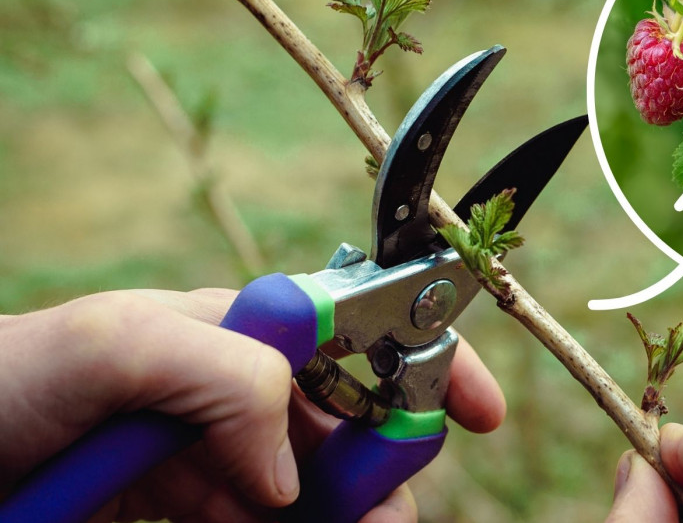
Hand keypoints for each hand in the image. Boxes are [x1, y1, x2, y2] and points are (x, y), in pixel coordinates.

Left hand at [0, 288, 505, 521]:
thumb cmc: (13, 377)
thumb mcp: (114, 343)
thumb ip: (225, 370)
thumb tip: (289, 470)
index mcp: (248, 335)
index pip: (366, 338)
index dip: (431, 365)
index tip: (479, 414)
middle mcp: (248, 399)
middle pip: (359, 437)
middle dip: (386, 478)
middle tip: (381, 521)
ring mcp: (225, 467)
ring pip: (323, 503)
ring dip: (346, 521)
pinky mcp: (198, 520)